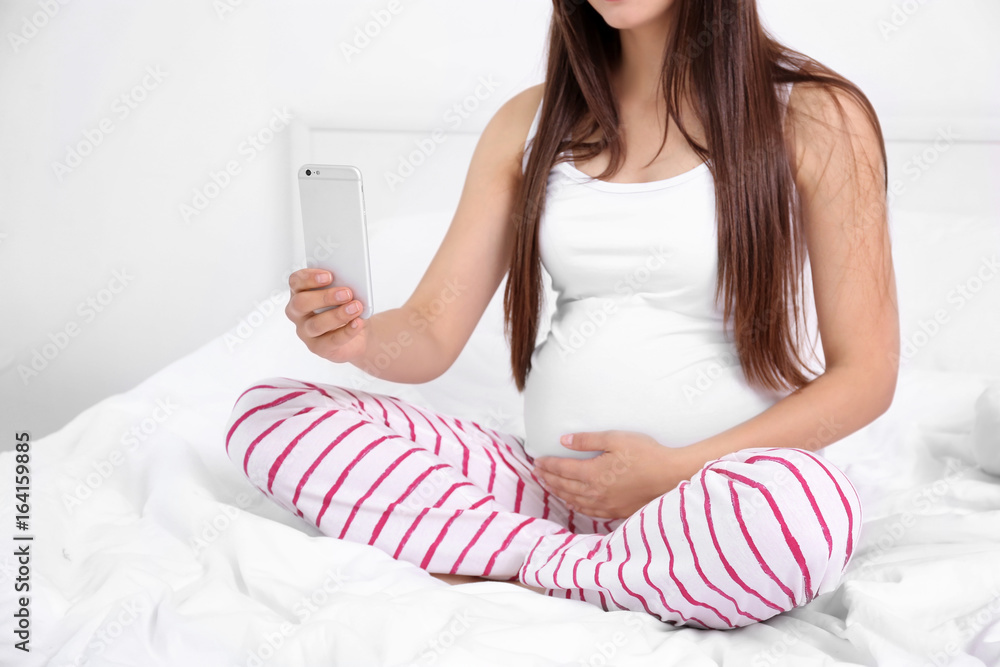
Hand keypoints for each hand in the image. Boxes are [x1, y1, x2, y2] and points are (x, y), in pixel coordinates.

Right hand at [285, 269, 368, 362]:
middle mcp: (298, 314)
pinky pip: (332, 340)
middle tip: (347, 293)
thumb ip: (340, 286)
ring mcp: (306, 332)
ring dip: (338, 315)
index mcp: (300, 293)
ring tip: (356, 307)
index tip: (329, 275)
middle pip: (301, 303)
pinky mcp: (319, 348)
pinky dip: (347, 330)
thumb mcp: (343, 293)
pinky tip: (358, 322)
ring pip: (316, 324)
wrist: (357, 329)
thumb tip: (349, 282)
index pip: (295, 282)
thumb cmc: (344, 306)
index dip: (309, 278)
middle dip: (324, 297)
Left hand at [531, 430, 700, 519]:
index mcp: (593, 474)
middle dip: (549, 479)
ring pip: (574, 501)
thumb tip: (564, 441)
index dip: (548, 465)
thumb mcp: (616, 439)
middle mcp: (595, 492)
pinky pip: (589, 511)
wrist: (671, 475)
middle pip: (565, 486)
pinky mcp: (616, 512)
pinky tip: (573, 502)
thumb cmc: (646, 454)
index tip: (538, 461)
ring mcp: (606, 505)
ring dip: (559, 493)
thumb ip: (587, 441)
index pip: (562, 470)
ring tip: (549, 486)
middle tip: (538, 472)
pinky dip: (576, 505)